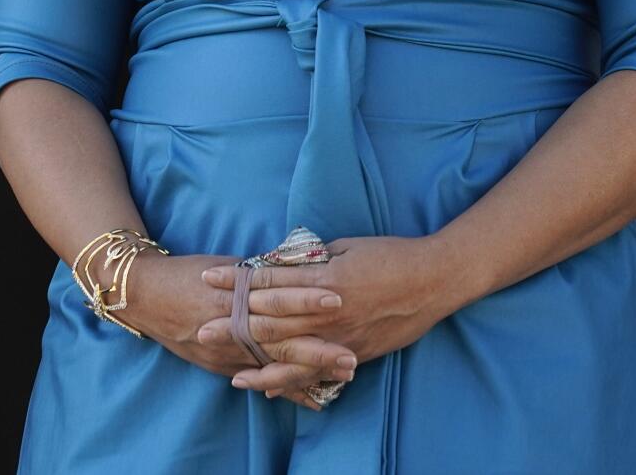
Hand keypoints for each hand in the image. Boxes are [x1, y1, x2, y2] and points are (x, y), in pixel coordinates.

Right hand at [113, 252, 358, 410]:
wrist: (144, 294)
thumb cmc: (188, 273)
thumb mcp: (226, 266)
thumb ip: (259, 273)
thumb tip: (295, 268)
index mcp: (236, 292)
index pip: (277, 297)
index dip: (308, 301)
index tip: (340, 300)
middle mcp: (232, 325)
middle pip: (282, 337)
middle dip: (318, 348)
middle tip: (352, 354)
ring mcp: (227, 350)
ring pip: (274, 364)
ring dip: (309, 372)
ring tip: (342, 376)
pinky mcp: (221, 365)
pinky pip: (259, 379)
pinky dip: (285, 388)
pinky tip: (312, 399)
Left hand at [195, 236, 457, 397]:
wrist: (433, 281)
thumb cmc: (391, 255)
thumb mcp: (347, 247)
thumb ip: (312, 258)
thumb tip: (281, 261)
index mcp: (324, 281)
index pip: (271, 281)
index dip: (238, 279)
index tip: (209, 277)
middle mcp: (328, 314)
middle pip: (272, 323)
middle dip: (235, 326)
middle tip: (201, 329)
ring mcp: (341, 338)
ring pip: (292, 356)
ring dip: (258, 365)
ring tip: (230, 372)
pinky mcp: (354, 354)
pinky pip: (317, 373)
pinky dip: (292, 382)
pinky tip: (271, 389)